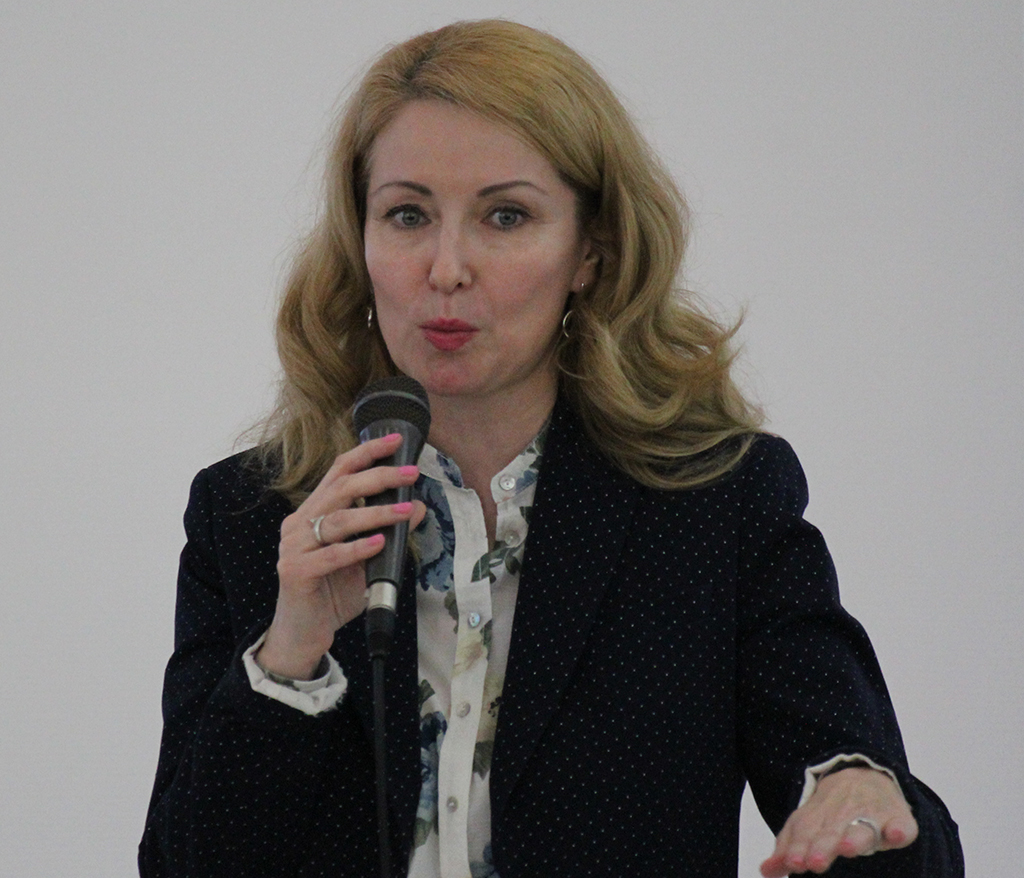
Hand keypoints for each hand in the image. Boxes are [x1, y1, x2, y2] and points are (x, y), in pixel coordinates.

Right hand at [257, 433, 425, 679]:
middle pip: (341, 489)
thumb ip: (386, 532)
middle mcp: (299, 523)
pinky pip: (330, 556)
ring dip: (376, 514)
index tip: (396, 441)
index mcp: (314, 513)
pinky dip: (357, 549)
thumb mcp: (366, 559)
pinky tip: (379, 543)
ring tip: (405, 511)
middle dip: (379, 478)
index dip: (366, 453)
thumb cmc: (332, 593)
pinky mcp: (294, 572)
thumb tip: (416, 506)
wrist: (303, 634)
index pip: (339, 472)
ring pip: (338, 520)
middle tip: (411, 474)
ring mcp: (293, 547)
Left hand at [760, 766, 917, 875]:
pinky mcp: (898, 818)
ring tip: (848, 848)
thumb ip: (789, 847)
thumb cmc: (833, 810)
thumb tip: (765, 871)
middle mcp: (844, 814)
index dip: (799, 847)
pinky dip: (899, 829)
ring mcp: (873, 815)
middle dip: (822, 846)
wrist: (868, 775)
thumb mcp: (809, 824)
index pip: (806, 830)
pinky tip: (896, 835)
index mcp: (819, 816)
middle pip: (832, 831)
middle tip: (814, 862)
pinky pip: (901, 823)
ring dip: (856, 837)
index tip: (793, 863)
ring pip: (864, 828)